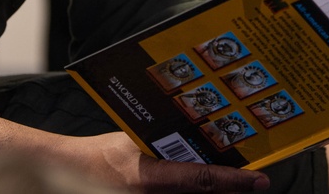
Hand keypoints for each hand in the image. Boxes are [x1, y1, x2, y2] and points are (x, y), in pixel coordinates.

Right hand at [63, 131, 268, 192]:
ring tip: (230, 182)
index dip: (235, 182)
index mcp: (149, 180)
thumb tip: (197, 139)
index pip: (203, 181)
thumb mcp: (133, 141)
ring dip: (213, 193)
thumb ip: (164, 143)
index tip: (260, 181)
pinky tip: (202, 187)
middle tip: (250, 181)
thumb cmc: (99, 157)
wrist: (68, 176)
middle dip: (229, 190)